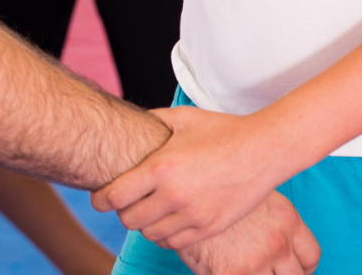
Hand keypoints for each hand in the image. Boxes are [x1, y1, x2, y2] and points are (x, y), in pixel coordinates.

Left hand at [93, 106, 285, 249]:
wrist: (263, 150)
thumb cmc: (222, 130)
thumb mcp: (182, 118)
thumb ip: (152, 121)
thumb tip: (131, 123)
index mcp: (161, 168)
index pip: (115, 195)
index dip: (100, 199)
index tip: (98, 198)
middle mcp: (173, 195)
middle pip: (129, 219)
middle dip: (122, 211)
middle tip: (125, 202)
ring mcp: (193, 215)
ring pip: (150, 234)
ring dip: (144, 224)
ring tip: (147, 211)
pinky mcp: (209, 227)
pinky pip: (174, 243)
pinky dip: (165, 235)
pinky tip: (167, 221)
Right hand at [178, 191, 319, 274]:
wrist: (177, 183)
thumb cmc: (207, 182)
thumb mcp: (247, 190)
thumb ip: (264, 213)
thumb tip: (266, 229)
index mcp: (286, 219)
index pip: (310, 256)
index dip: (301, 267)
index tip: (291, 268)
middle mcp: (277, 242)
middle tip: (263, 269)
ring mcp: (256, 261)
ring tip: (239, 266)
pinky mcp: (231, 274)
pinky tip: (220, 269)